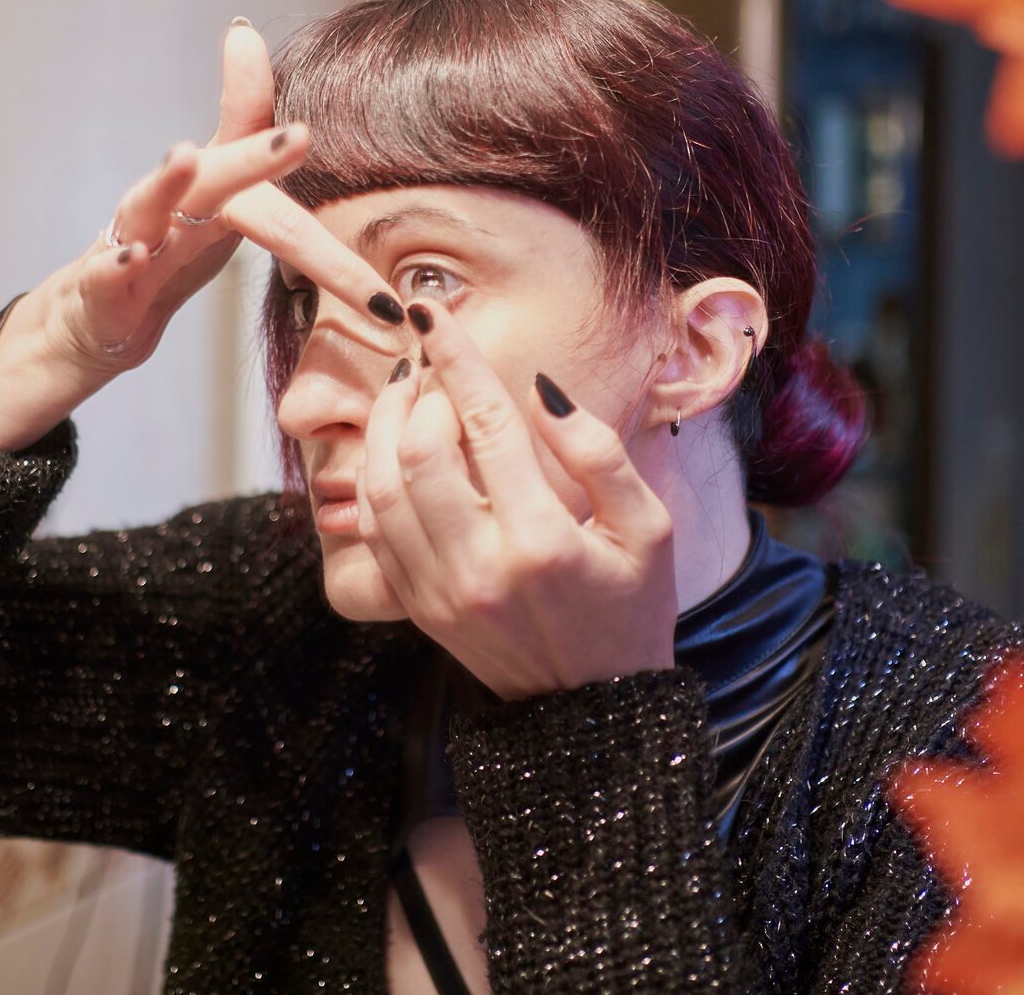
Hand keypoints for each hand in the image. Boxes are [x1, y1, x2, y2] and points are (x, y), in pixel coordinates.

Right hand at [0, 20, 407, 449]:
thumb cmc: (172, 249)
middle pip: (215, 175)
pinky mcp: (102, 292)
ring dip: (165, 183)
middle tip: (300, 137)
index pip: (252, 154)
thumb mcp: (222, 195)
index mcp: (211, 190)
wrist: (95, 318)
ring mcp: (131, 244)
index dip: (280, 140)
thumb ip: (246, 125)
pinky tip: (135, 254)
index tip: (315, 126)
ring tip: (185, 154)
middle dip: (257, 155)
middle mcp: (169, 206)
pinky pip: (107, 276)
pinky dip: (117, 265)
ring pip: (146, 207)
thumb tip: (249, 36)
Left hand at [355, 301, 678, 701]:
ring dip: (384, 427)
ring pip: (381, 487)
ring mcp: (440, 591)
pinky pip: (375, 529)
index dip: (456, 357)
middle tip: (428, 356)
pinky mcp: (418, 607)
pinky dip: (374, 477)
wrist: (593, 714)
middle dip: (416, 388)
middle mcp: (481, 565)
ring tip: (407, 392)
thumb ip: (598, 454)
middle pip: (418, 450)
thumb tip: (539, 390)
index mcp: (543, 540)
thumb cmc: (632, 608)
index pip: (484, 423)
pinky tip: (397, 448)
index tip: (433, 309)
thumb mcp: (649, 528)